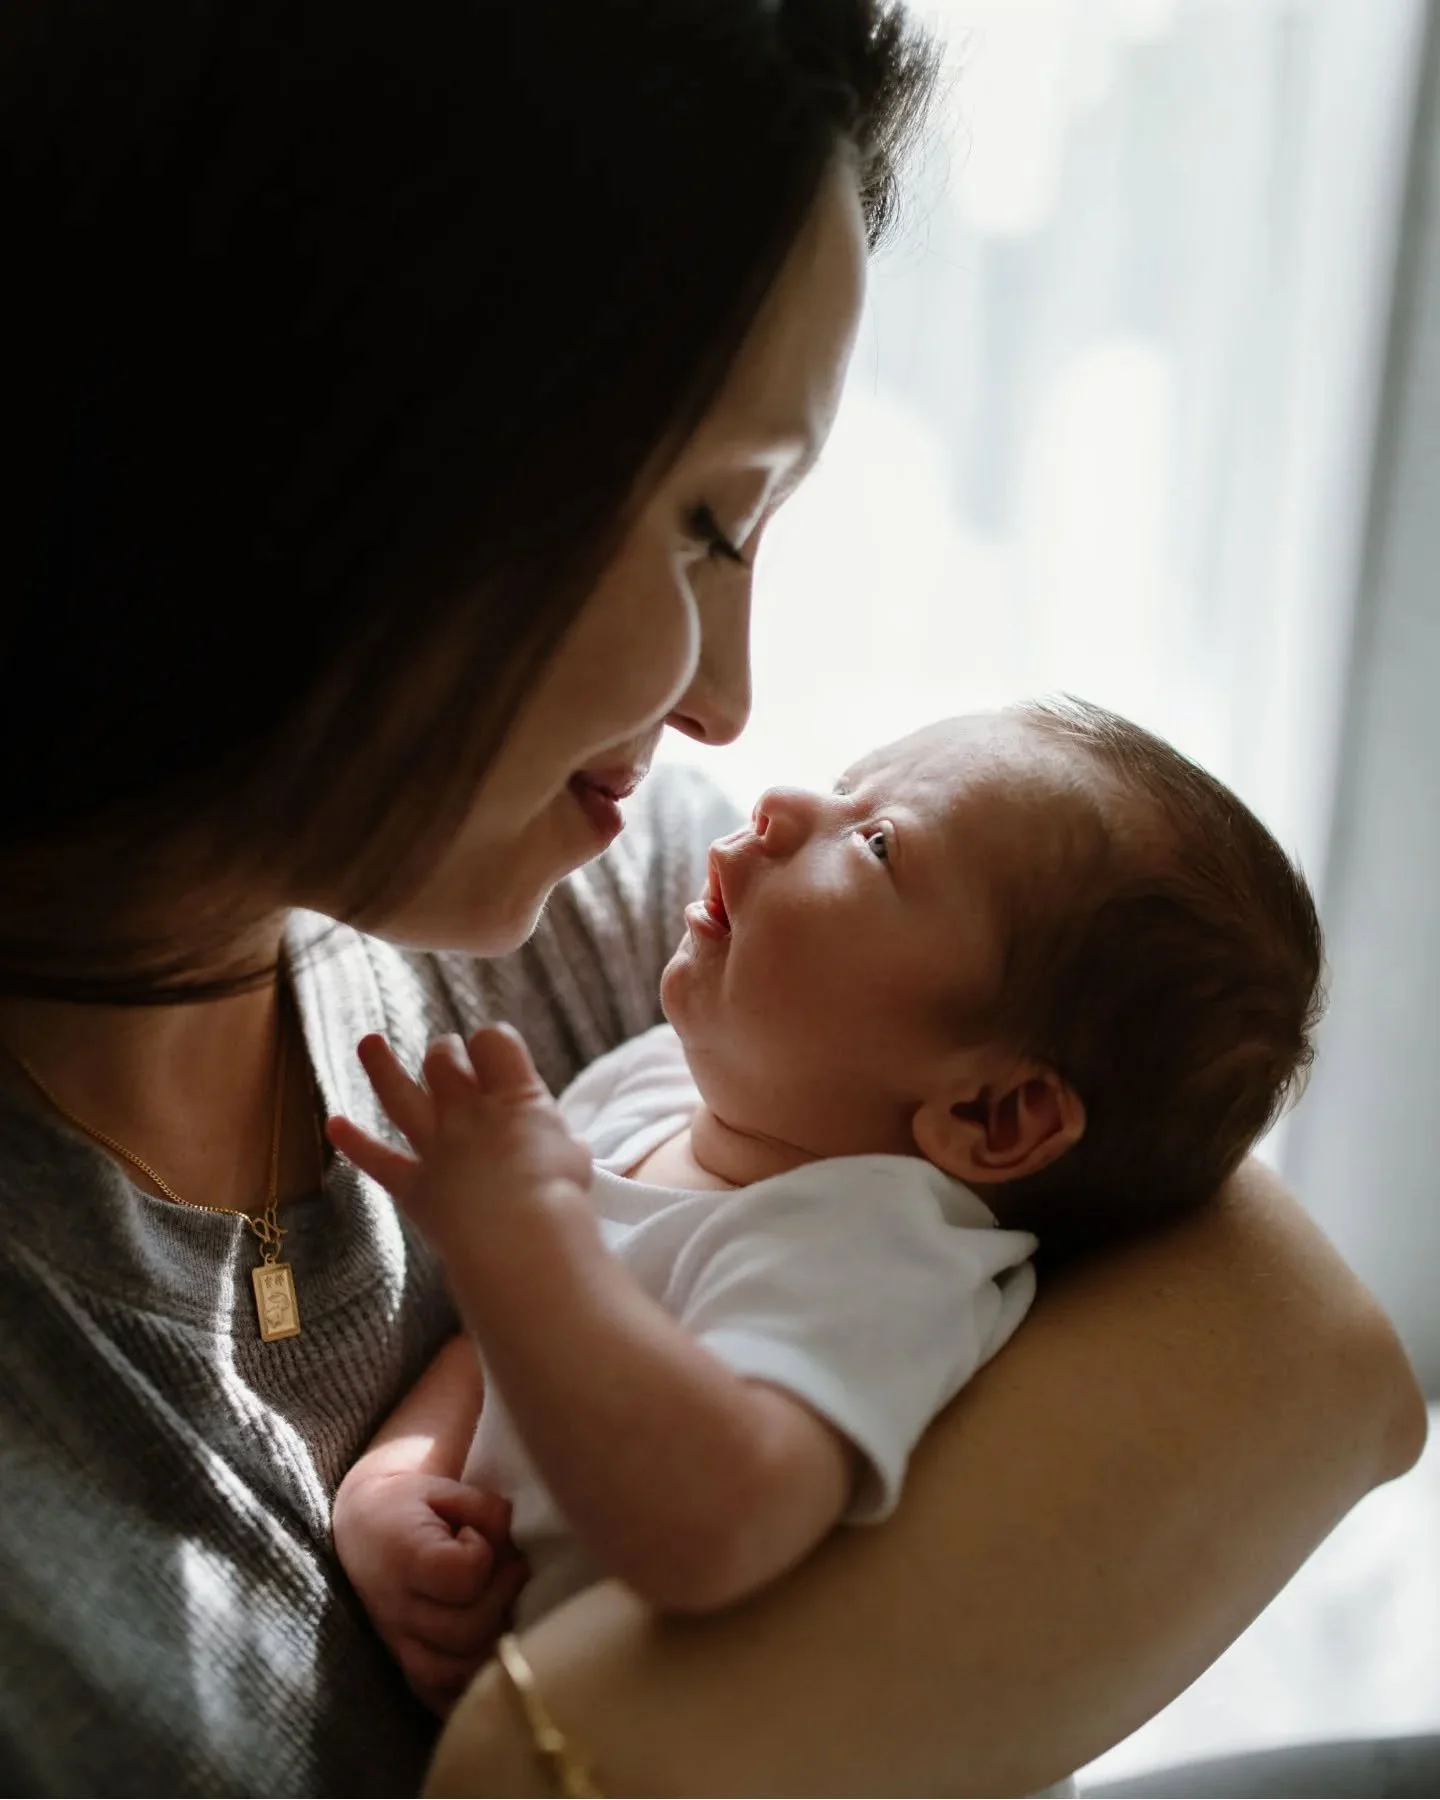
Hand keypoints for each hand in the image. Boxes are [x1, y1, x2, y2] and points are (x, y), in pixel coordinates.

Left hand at [327, 1022, 592, 1257]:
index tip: (497, 1055)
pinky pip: (376, 1159)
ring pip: (399, 1095)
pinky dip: (353, 1142)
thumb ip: (555, 1138)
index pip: (494, 1040)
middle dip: (444, 1052)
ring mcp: (436, 1146)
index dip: (492, 1043)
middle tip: (449, 1057)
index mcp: (514, 1096)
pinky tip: (334, 1125)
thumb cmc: (559, 1196)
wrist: (520, 1240)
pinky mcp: (414, 1185)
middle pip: (443, 1058)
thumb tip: (557, 1144)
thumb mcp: (573, 1154)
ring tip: (368, 1043)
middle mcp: (468, 1111)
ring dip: (381, 1066)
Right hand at [332, 1466, 528, 1715]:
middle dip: (503, 1597)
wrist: (367, 1529)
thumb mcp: (447, 1487)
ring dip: (495, 1641)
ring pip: (458, 1671)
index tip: (477, 1535)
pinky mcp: (405, 1668)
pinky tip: (494, 1664)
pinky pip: (440, 1700)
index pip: (463, 1575)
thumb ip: (487, 1510)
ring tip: (505, 1609)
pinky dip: (472, 1690)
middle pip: (468, 1629)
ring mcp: (399, 1644)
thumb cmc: (415, 1505)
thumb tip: (515, 1543)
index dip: (484, 1554)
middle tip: (514, 1569)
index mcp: (404, 1557)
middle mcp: (397, 1608)